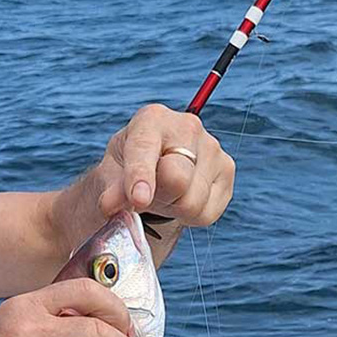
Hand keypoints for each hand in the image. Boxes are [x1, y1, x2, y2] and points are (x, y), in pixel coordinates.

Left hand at [97, 104, 234, 224]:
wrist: (151, 174)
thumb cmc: (127, 169)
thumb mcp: (110, 176)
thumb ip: (110, 190)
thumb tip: (110, 206)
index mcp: (151, 120)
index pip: (145, 149)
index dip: (141, 176)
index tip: (138, 199)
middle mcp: (188, 127)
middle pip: (176, 179)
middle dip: (156, 199)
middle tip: (143, 198)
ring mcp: (213, 148)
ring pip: (192, 202)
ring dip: (171, 209)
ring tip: (161, 195)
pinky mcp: (227, 171)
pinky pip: (206, 213)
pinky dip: (187, 216)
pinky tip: (178, 199)